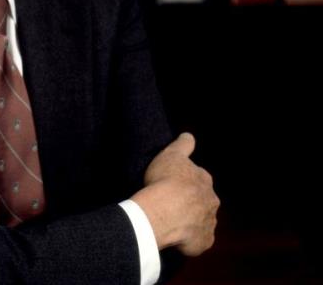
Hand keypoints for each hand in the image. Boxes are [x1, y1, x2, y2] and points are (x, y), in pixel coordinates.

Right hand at [131, 132, 219, 256]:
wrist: (164, 211)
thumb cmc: (166, 180)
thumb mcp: (171, 154)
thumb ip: (183, 144)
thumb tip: (189, 135)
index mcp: (205, 180)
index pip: (199, 178)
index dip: (186, 180)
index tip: (174, 182)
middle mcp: (212, 201)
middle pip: (203, 200)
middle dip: (192, 201)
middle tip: (172, 202)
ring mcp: (209, 223)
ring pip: (202, 220)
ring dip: (191, 220)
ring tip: (172, 220)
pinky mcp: (204, 242)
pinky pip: (198, 240)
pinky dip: (190, 239)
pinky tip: (177, 235)